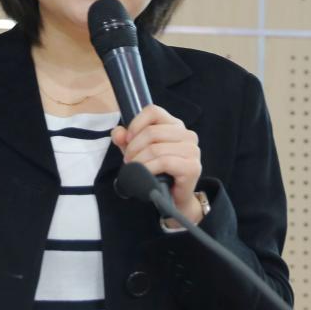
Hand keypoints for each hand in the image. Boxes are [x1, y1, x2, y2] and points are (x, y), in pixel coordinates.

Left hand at [110, 105, 205, 223]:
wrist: (173, 198)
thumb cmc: (157, 171)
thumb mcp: (137, 151)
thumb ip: (126, 139)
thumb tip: (118, 133)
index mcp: (175, 125)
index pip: (153, 111)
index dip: (136, 124)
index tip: (128, 139)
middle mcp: (187, 134)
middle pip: (152, 131)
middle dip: (134, 147)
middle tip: (128, 160)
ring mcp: (192, 150)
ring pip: (156, 148)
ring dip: (139, 160)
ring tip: (134, 169)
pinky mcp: (192, 167)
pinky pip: (164, 162)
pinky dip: (148, 169)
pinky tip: (145, 174)